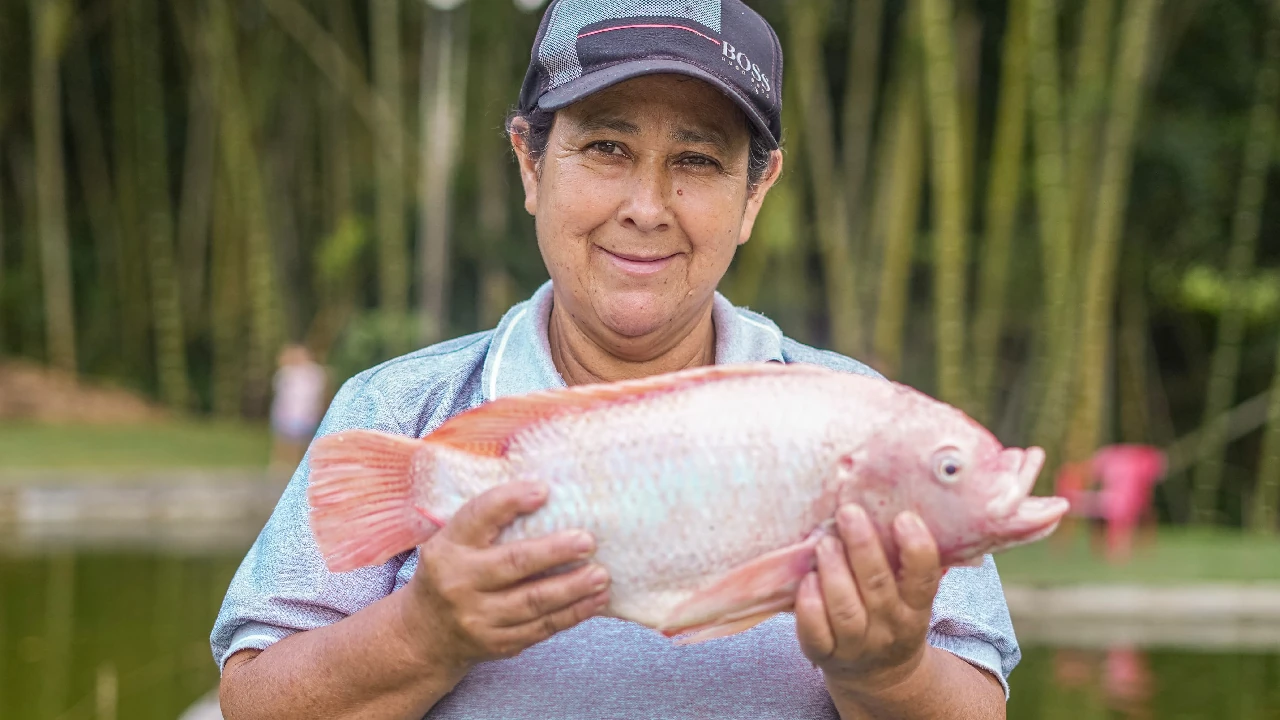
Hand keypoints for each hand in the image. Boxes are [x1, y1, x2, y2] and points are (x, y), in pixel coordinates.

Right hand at [403, 481, 610, 670]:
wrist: (426, 635)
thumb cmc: (451, 573)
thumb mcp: (452, 542)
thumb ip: (487, 522)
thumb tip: (543, 490)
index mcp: (447, 548)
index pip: (478, 517)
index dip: (510, 501)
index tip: (543, 490)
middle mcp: (459, 583)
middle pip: (513, 564)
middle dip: (554, 552)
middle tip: (587, 541)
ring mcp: (478, 618)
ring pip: (533, 602)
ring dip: (573, 588)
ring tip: (601, 574)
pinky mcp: (498, 643)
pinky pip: (541, 628)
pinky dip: (572, 614)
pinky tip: (595, 600)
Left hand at [795, 503, 942, 697]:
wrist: (881, 674)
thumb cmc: (892, 614)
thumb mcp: (910, 595)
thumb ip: (905, 560)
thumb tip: (896, 502)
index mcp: (915, 608)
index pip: (923, 580)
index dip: (916, 549)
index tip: (904, 517)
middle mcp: (889, 627)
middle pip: (878, 588)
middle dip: (862, 547)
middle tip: (848, 513)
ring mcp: (857, 644)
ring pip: (844, 609)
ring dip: (833, 571)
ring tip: (824, 542)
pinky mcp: (825, 653)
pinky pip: (815, 633)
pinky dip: (809, 605)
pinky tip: (806, 579)